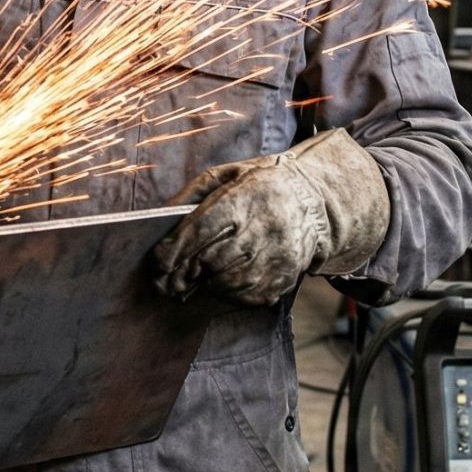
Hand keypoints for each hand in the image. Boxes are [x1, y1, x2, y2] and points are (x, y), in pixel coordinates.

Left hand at [153, 128, 389, 305]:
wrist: (313, 200)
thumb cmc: (259, 185)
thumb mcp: (226, 175)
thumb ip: (191, 195)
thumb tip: (160, 221)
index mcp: (247, 196)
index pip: (202, 229)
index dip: (175, 250)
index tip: (158, 261)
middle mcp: (266, 227)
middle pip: (213, 261)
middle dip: (185, 273)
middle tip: (167, 279)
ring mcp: (279, 255)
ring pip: (229, 283)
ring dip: (205, 284)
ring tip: (194, 278)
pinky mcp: (286, 276)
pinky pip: (248, 296)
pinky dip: (228, 293)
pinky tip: (221, 282)